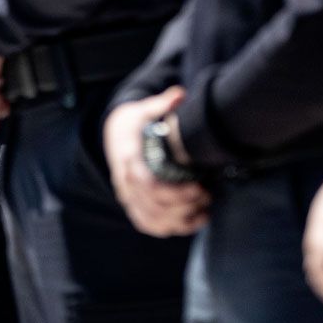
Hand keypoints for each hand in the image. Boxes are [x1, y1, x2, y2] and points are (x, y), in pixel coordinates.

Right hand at [104, 87, 210, 236]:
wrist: (114, 135)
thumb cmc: (134, 122)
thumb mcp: (144, 109)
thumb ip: (162, 103)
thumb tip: (181, 94)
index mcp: (128, 158)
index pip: (148, 185)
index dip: (175, 192)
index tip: (199, 187)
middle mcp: (125, 182)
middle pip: (154, 206)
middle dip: (184, 206)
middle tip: (207, 195)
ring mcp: (128, 196)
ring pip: (153, 220)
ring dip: (180, 220)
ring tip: (204, 210)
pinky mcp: (134, 206)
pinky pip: (150, 225)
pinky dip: (172, 228)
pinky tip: (194, 221)